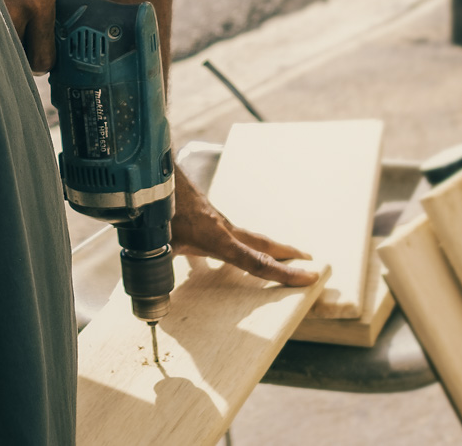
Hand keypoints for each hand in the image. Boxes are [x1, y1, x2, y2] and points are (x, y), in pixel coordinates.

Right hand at [0, 0, 63, 72]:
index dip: (45, 63)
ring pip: (4, 50)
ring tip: (8, 27)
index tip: (44, 57)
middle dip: (26, 58)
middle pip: (23, 61)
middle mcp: (17, 12)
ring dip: (7, 44)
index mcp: (41, 2)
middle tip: (26, 46)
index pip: (44, 57)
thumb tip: (58, 23)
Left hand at [170, 163, 316, 285]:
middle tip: (311, 260)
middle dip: (287, 254)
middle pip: (262, 245)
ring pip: (248, 237)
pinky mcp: (205, 215)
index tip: (310, 276)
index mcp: (218, 240)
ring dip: (266, 246)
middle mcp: (223, 230)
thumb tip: (151, 287)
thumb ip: (158, 267)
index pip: (257, 262)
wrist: (156, 174)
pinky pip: (227, 233)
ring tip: (279, 254)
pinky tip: (221, 249)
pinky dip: (234, 242)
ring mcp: (216, 221)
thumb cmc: (158, 207)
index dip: (284, 273)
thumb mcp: (158, 243)